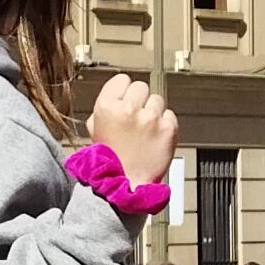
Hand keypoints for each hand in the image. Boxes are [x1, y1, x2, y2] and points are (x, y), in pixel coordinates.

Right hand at [86, 73, 176, 188]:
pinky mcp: (168, 129)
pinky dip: (165, 125)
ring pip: (157, 100)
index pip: (122, 79)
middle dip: (139, 100)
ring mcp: (150, 118)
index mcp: (106, 107)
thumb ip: (105, 107)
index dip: (123, 91)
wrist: (126, 184)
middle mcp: (128, 109)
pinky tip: (155, 138)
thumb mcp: (95, 129)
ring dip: (153, 112)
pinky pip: (170, 115)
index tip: (125, 100)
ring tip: (145, 131)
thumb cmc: (110, 159)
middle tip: (135, 118)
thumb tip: (118, 93)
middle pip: (141, 86)